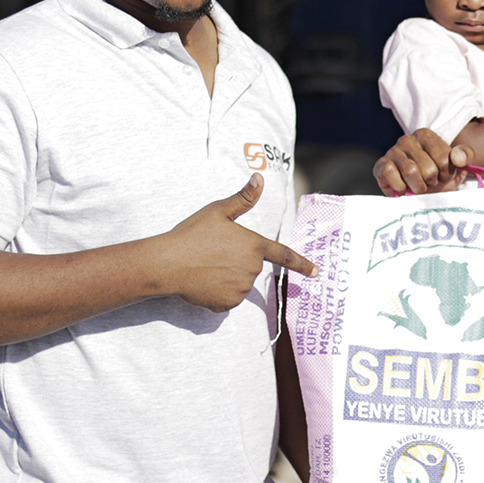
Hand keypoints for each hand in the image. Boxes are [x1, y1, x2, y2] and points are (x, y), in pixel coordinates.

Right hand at [163, 174, 316, 311]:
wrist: (168, 263)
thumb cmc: (193, 234)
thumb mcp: (218, 211)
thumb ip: (243, 197)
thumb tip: (259, 177)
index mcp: (254, 245)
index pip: (284, 255)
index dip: (302, 264)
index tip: (315, 272)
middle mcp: (252, 269)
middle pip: (250, 267)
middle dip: (236, 261)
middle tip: (212, 252)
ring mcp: (240, 289)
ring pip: (239, 283)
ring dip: (227, 277)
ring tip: (205, 266)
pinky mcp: (226, 304)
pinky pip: (226, 299)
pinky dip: (217, 293)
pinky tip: (202, 281)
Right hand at [373, 128, 474, 195]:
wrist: (419, 190)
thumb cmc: (437, 175)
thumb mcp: (456, 166)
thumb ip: (464, 156)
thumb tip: (458, 159)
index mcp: (426, 135)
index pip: (445, 159)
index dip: (447, 174)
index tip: (443, 176)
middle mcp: (407, 139)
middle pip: (428, 169)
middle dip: (432, 183)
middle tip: (429, 183)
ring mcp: (392, 151)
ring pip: (410, 172)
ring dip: (418, 187)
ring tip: (418, 186)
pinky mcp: (381, 164)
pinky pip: (391, 174)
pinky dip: (400, 187)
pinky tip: (403, 187)